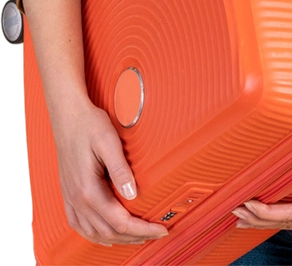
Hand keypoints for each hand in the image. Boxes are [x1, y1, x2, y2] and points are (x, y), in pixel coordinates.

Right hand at [52, 96, 168, 245]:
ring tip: (138, 237)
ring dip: (117, 239)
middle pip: (109, 232)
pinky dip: (94, 236)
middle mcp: (77, 199)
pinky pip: (79, 226)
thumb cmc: (88, 124)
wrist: (67, 116)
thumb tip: (132, 194)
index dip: (142, 229)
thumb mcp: (108, 141)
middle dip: (135, 237)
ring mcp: (71, 199)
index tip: (161, 229)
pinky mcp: (69, 195)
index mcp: (88, 189)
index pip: (119, 221)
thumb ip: (120, 169)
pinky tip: (105, 237)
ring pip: (94, 233)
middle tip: (156, 234)